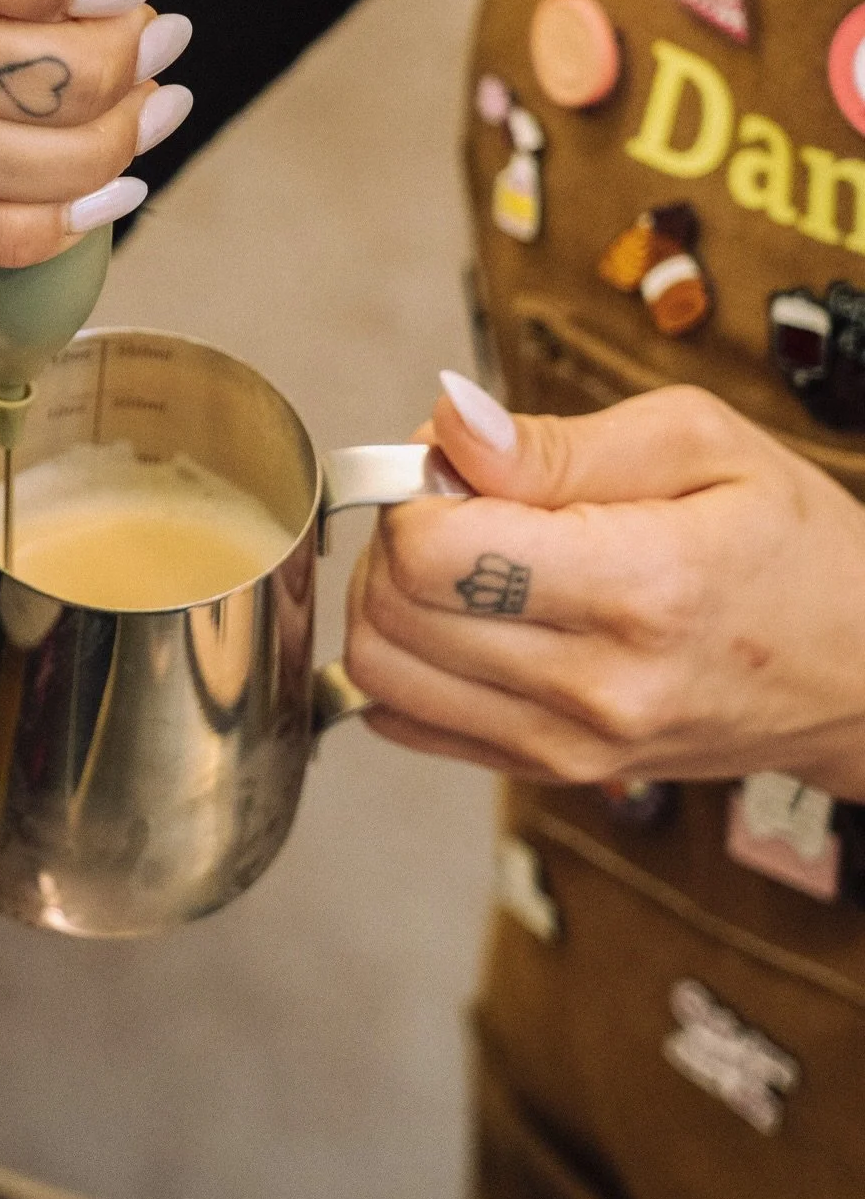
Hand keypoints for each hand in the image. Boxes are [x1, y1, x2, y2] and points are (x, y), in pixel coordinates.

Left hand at [345, 374, 864, 799]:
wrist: (862, 673)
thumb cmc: (792, 545)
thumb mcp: (700, 443)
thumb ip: (556, 441)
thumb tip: (448, 425)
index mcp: (641, 587)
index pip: (436, 552)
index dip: (418, 489)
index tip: (457, 464)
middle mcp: (597, 685)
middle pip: (393, 611)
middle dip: (395, 534)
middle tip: (454, 502)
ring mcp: (571, 746)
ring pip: (381, 672)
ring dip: (387, 598)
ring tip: (454, 558)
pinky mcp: (551, 773)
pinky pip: (405, 723)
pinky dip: (404, 661)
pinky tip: (455, 618)